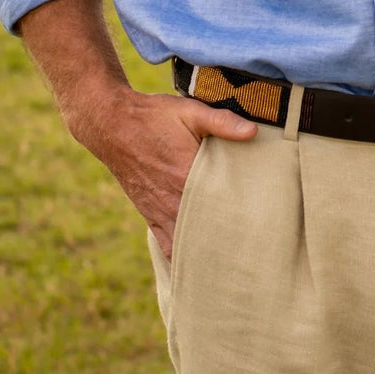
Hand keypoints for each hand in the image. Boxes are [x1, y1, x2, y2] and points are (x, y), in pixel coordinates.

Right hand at [68, 87, 255, 257]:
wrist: (111, 125)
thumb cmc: (153, 117)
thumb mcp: (189, 111)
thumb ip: (222, 122)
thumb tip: (253, 131)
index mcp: (186, 174)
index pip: (222, 203)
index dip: (242, 215)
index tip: (262, 224)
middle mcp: (173, 199)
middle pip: (206, 229)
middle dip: (228, 239)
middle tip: (254, 247)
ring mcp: (160, 211)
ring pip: (187, 243)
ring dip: (206, 249)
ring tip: (232, 259)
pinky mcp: (150, 215)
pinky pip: (167, 245)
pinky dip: (182, 255)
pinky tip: (198, 263)